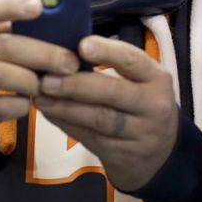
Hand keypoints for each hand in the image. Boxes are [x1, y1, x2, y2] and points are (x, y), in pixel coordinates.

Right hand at [0, 0, 79, 150]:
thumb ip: (12, 33)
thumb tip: (60, 23)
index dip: (12, 6)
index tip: (39, 5)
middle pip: (4, 46)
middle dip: (43, 53)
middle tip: (70, 63)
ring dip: (30, 80)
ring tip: (47, 86)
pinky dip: (19, 105)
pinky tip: (27, 104)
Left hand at [33, 35, 178, 190]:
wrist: (161, 156)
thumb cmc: (142, 107)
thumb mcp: (140, 83)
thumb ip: (113, 67)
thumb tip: (65, 51)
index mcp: (156, 78)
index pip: (132, 60)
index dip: (107, 52)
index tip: (80, 45)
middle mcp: (153, 105)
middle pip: (111, 92)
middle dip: (75, 85)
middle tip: (45, 80)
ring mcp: (141, 134)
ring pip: (98, 118)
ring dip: (65, 108)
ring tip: (41, 98)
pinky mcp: (124, 156)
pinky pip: (90, 138)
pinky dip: (67, 125)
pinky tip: (50, 114)